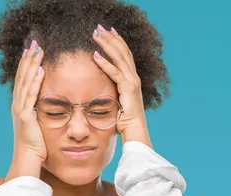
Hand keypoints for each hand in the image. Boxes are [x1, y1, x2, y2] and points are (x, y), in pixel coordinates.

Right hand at [11, 40, 47, 161]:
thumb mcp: (37, 127)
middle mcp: (17, 106)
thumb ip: (40, 115)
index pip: (22, 81)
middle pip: (22, 77)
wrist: (27, 160)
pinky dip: (35, 82)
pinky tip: (40, 70)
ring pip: (25, 82)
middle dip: (28, 59)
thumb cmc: (35, 148)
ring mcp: (20, 110)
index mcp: (19, 107)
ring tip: (37, 50)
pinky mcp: (25, 116)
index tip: (31, 51)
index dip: (26, 65)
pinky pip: (31, 95)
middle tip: (34, 43)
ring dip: (31, 65)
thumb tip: (49, 107)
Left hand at [92, 25, 151, 146]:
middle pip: (123, 51)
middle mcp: (134, 78)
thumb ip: (110, 92)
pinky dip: (105, 64)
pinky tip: (95, 55)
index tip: (108, 32)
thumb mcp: (116, 102)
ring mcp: (132, 82)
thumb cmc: (124, 121)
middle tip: (99, 27)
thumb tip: (98, 90)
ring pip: (119, 58)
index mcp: (131, 79)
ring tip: (96, 34)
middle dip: (111, 38)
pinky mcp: (128, 89)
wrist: (135, 132)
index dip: (116, 42)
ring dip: (107, 45)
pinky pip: (115, 73)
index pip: (124, 55)